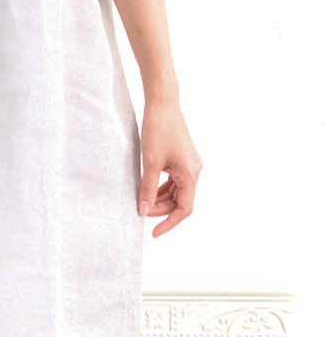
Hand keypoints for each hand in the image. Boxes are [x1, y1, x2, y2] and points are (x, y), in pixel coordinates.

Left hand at [137, 97, 199, 236]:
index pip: (184, 209)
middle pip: (180, 201)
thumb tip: (144, 211)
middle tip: (141, 211)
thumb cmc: (158, 129)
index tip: (154, 233)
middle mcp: (194, 171)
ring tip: (143, 202)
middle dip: (161, 209)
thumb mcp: (150, 163)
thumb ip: (148, 189)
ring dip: (161, 199)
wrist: (163, 103)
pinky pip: (173, 181)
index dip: (169, 223)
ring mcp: (188, 164)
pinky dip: (162, 188)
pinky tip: (148, 189)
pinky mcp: (181, 159)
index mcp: (191, 174)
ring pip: (176, 191)